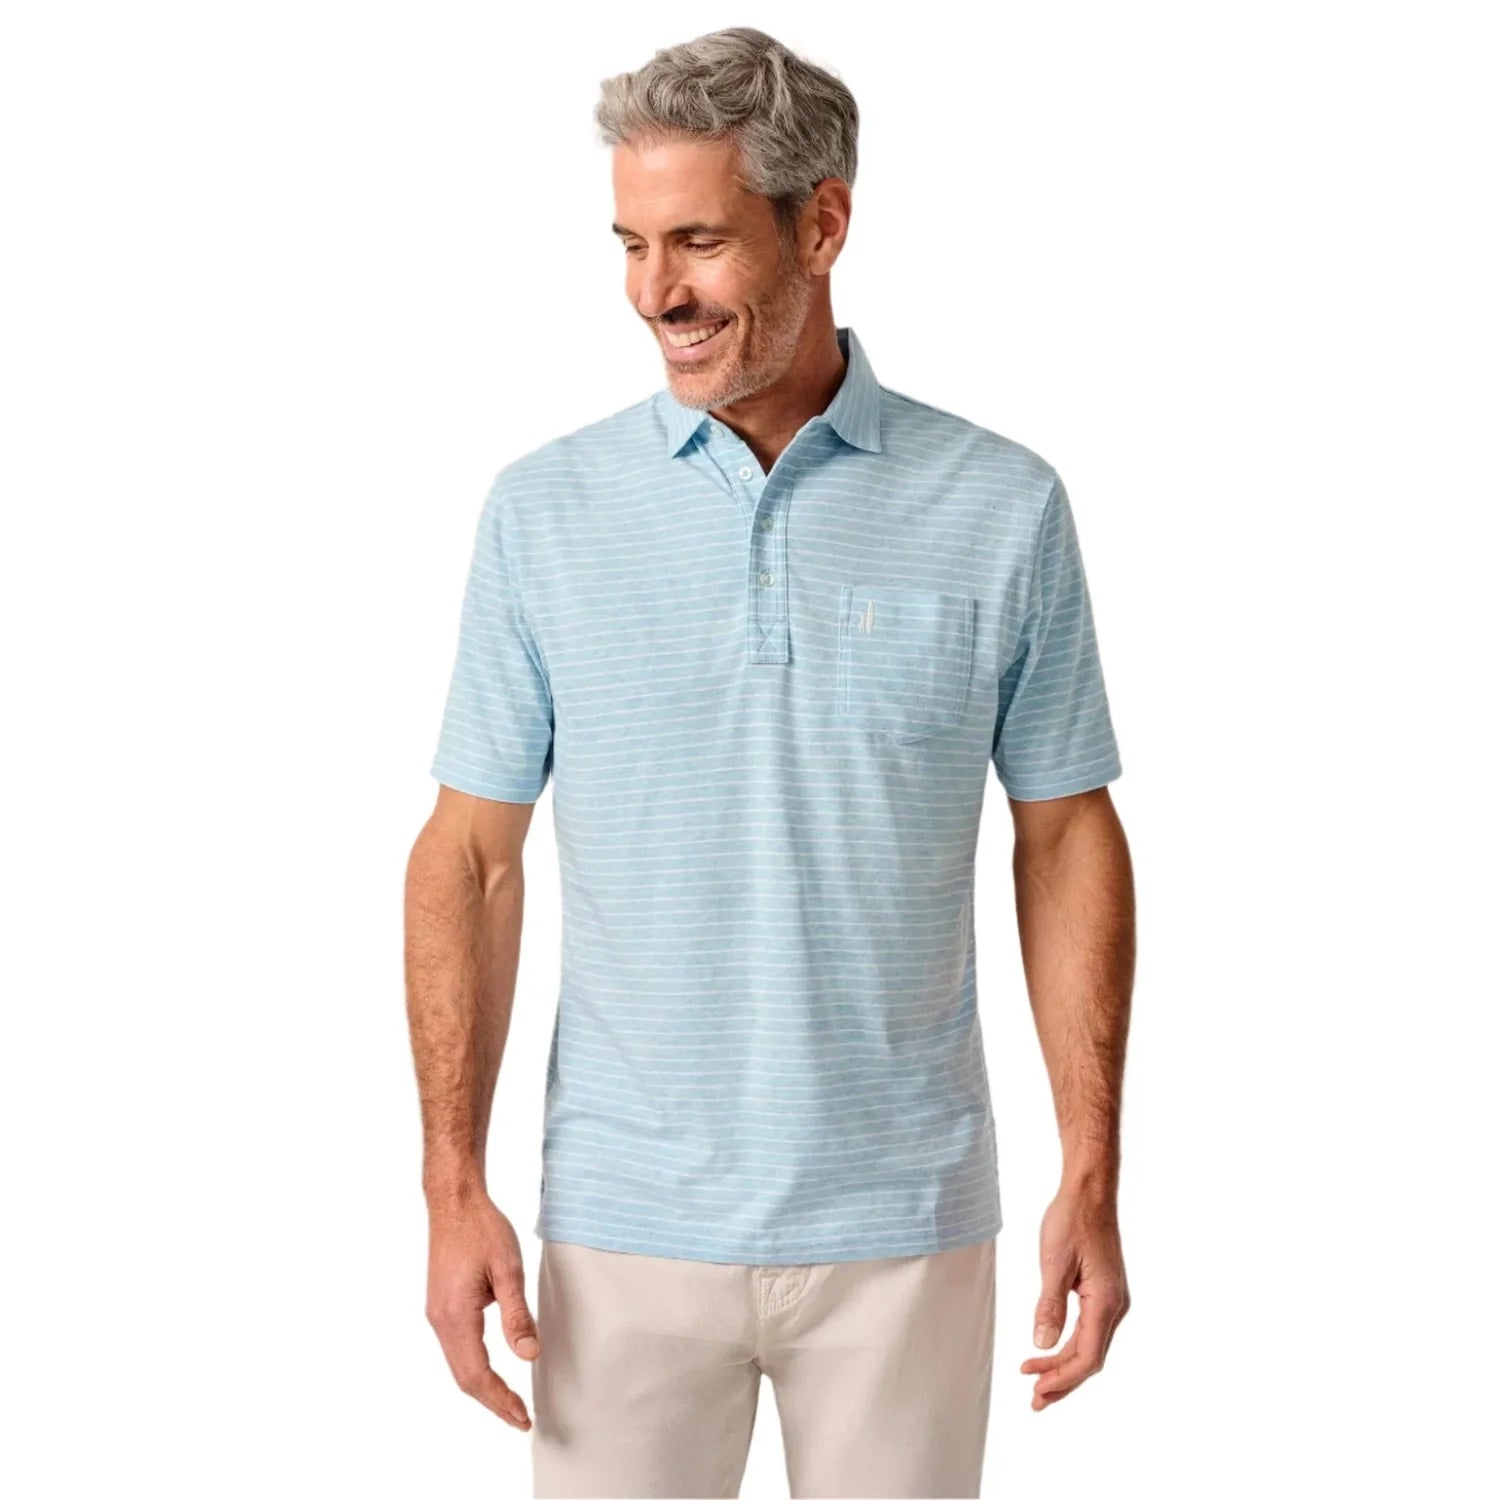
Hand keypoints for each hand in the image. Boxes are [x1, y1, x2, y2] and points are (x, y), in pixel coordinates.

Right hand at [425, 1192, 540, 1429]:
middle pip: (464, 1377)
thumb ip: (516, 1314)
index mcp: (455, 1315)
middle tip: (521, 1419)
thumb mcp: (508, 1269)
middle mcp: (440, 1320)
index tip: (523, 1417)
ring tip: (510, 1402)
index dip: (500, 1400)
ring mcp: (437, 1314)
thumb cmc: (481, 1229)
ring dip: (483, 1387)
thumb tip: (529, 1355)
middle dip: (492, 1402)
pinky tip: (492, 1371)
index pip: (477, 1374)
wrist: (454, 1202)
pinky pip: (456, 1348)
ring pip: (458, 1364)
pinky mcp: (441, 1305)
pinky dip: (474, 1368)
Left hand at [1020, 1183, 1129, 1409]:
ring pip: (1091, 1346)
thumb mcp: (1054, 1262)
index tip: (1036, 1389)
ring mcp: (1113, 1300)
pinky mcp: (1105, 1292)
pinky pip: (1090, 1330)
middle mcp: (1116, 1306)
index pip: (1087, 1357)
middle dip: (1062, 1381)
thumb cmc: (1072, 1220)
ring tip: (1037, 1380)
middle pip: (1090, 1358)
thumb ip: (1050, 1305)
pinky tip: (1052, 1351)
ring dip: (1065, 1366)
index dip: (1062, 1377)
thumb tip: (1043, 1345)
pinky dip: (1070, 1346)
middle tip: (1034, 1400)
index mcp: (1106, 1302)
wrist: (1090, 1192)